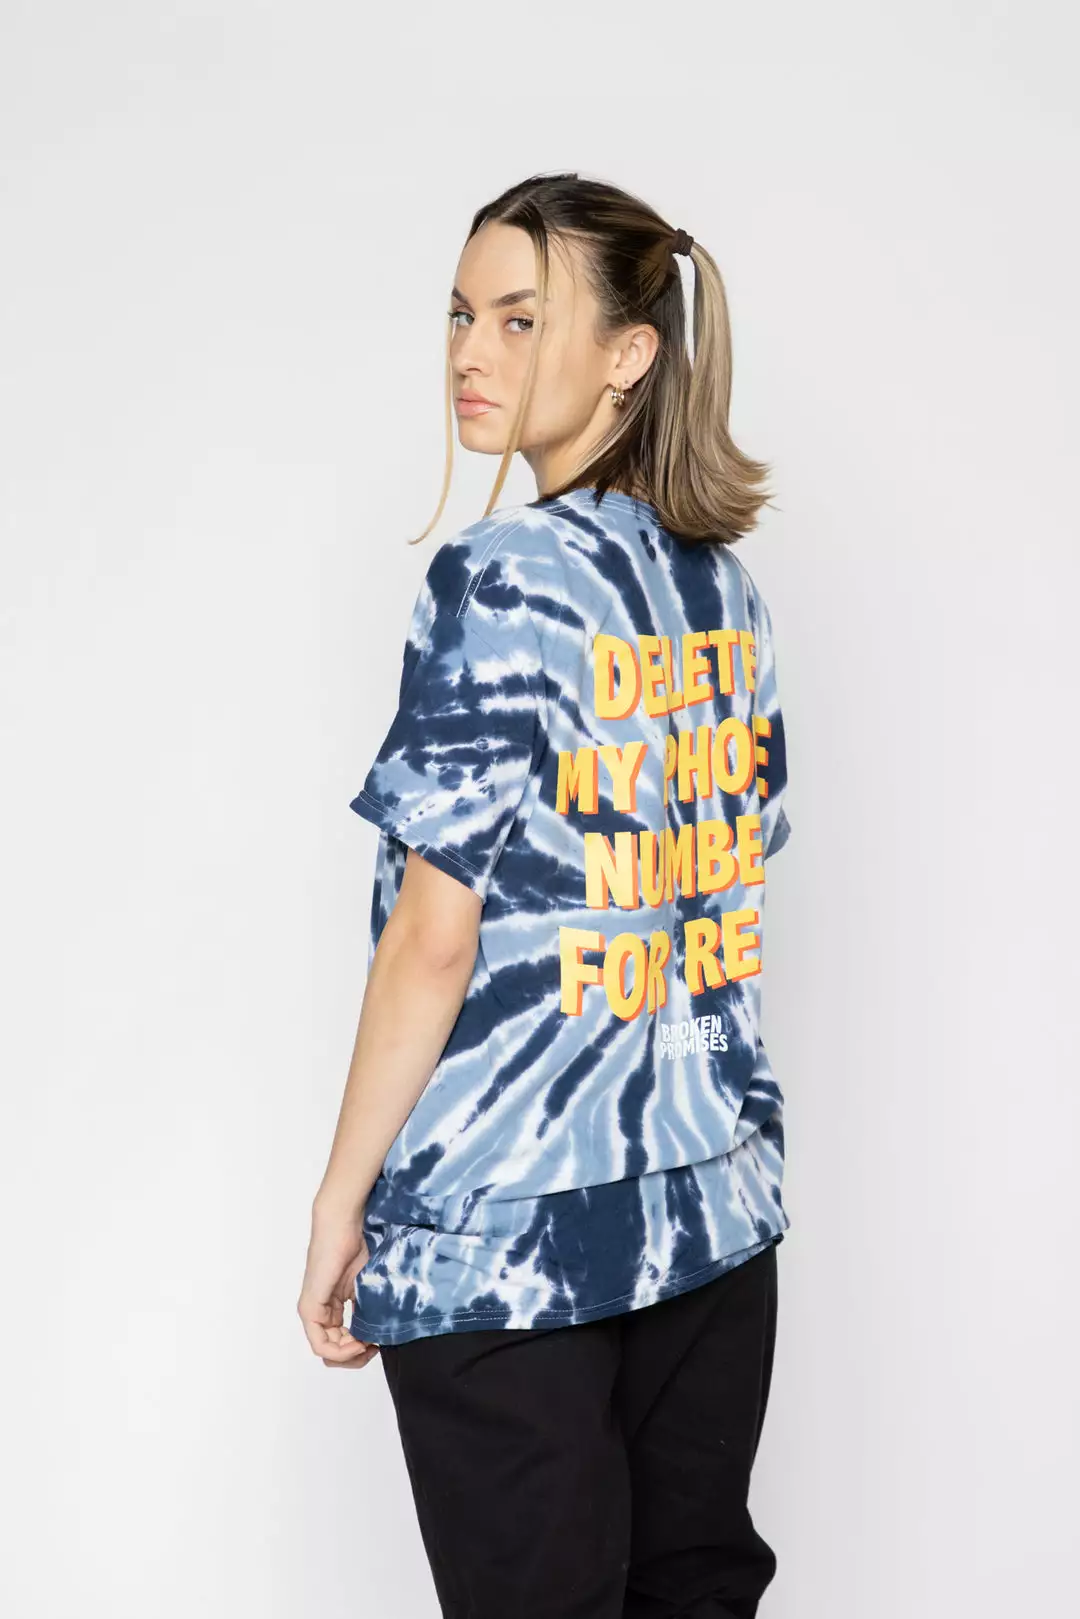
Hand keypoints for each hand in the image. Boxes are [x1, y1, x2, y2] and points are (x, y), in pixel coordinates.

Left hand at [297, 1204, 379, 1368]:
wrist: (344, 1223)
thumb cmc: (359, 1244)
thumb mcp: (368, 1286)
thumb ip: (369, 1310)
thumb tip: (382, 1336)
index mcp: (332, 1308)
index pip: (342, 1343)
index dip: (361, 1351)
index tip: (379, 1343)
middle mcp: (318, 1312)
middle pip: (333, 1351)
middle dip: (356, 1357)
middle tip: (375, 1348)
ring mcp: (312, 1310)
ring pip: (326, 1350)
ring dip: (350, 1354)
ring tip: (368, 1345)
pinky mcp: (310, 1306)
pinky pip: (320, 1343)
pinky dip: (340, 1350)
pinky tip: (358, 1342)